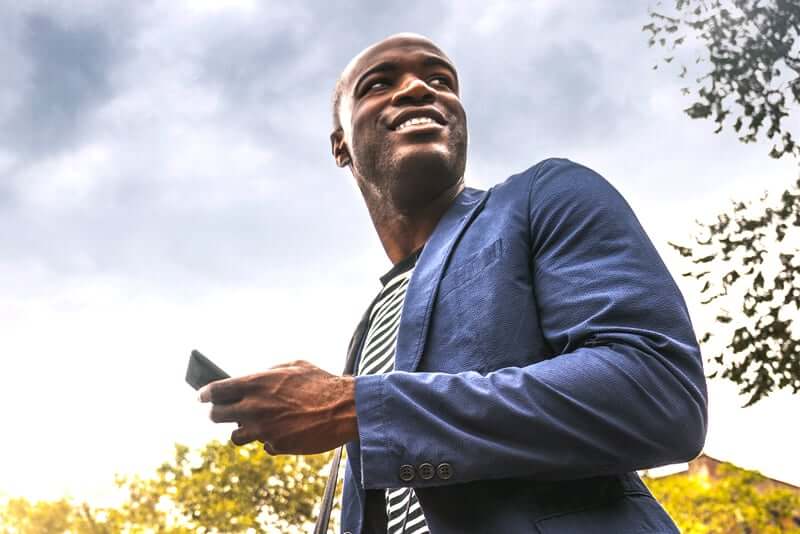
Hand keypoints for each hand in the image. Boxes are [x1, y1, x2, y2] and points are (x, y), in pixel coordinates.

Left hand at [198, 360, 356, 454]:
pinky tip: (285, 430)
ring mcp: (264, 429)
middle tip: (222, 412)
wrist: (345, 408)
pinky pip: (264, 445)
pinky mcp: (277, 446)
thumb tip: (255, 379)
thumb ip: (269, 373)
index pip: (216, 390)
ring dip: (243, 430)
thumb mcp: (294, 366)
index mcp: (256, 383)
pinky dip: (270, 439)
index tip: (202, 397)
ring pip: (236, 436)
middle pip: (216, 416)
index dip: (205, 394)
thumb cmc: (321, 382)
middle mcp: (254, 407)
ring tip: (257, 423)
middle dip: (217, 413)